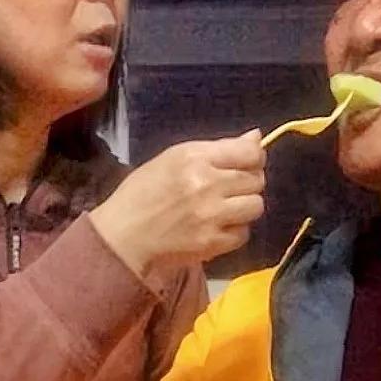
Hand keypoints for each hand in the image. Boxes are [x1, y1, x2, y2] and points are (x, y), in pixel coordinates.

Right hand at [90, 130, 265, 275]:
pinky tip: (216, 227)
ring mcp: (211, 216)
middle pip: (256, 180)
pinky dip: (234, 231)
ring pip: (256, 206)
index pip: (250, 153)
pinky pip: (243, 233)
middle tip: (229, 189)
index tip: (246, 164)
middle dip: (247, 183)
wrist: (123, 235)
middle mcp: (207, 184)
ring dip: (244, 207)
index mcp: (195, 158)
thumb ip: (218, 148)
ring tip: (225, 209)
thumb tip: (256, 137)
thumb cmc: (144, 191)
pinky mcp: (212, 243)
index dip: (254, 158)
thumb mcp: (173, 157)